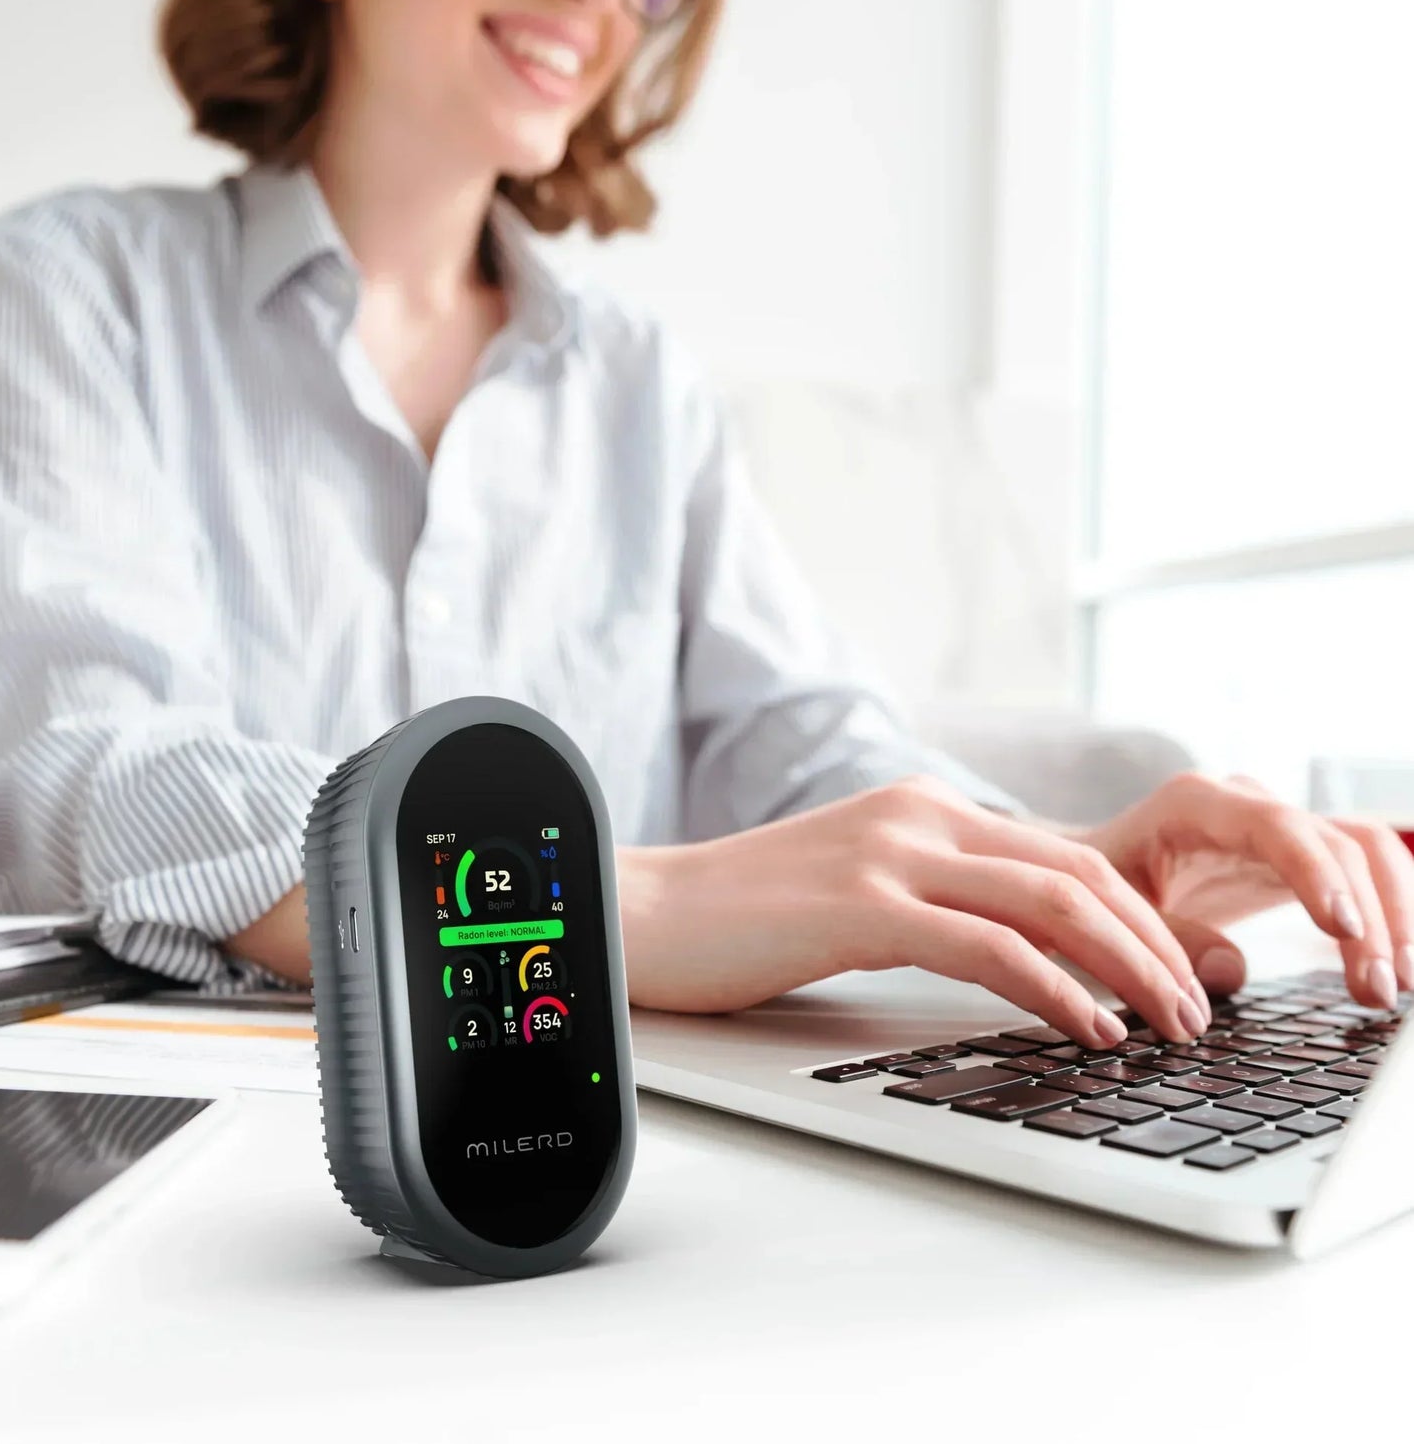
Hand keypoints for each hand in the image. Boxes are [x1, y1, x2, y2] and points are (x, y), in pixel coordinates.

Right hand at [618, 775, 1215, 1048]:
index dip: (1137, 916)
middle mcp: (917, 816)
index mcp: (923, 809)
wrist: (643, 913)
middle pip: (1078, 870)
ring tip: (1168, 1026)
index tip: (1175, 974)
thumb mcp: (858, 889)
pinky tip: (1088, 1029)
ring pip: (1052, 900)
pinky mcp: (860, 906)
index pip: (1064, 854)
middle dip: (1156, 944)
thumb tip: (1017, 954)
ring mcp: (889, 854)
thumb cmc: (744, 918)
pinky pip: (989, 946)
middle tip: (1196, 1008)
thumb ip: (934, 898)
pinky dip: (1057, 989)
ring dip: (1129, 967)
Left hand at [1074, 772, 1413, 1009]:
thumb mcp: (1112, 910)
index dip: (1316, 875)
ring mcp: (1279, 827)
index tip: (1344, 930)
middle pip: (1335, 843)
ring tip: (1395, 987)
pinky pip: (1362, 872)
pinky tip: (1400, 964)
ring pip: (1364, 852)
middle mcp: (1247, 804)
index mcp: (1194, 804)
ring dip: (1395, 915)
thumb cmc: (1096, 886)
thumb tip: (1233, 971)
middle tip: (1378, 989)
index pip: (1276, 827)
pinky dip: (1391, 912)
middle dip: (1368, 917)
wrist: (1091, 869)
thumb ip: (1166, 937)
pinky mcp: (1299, 857)